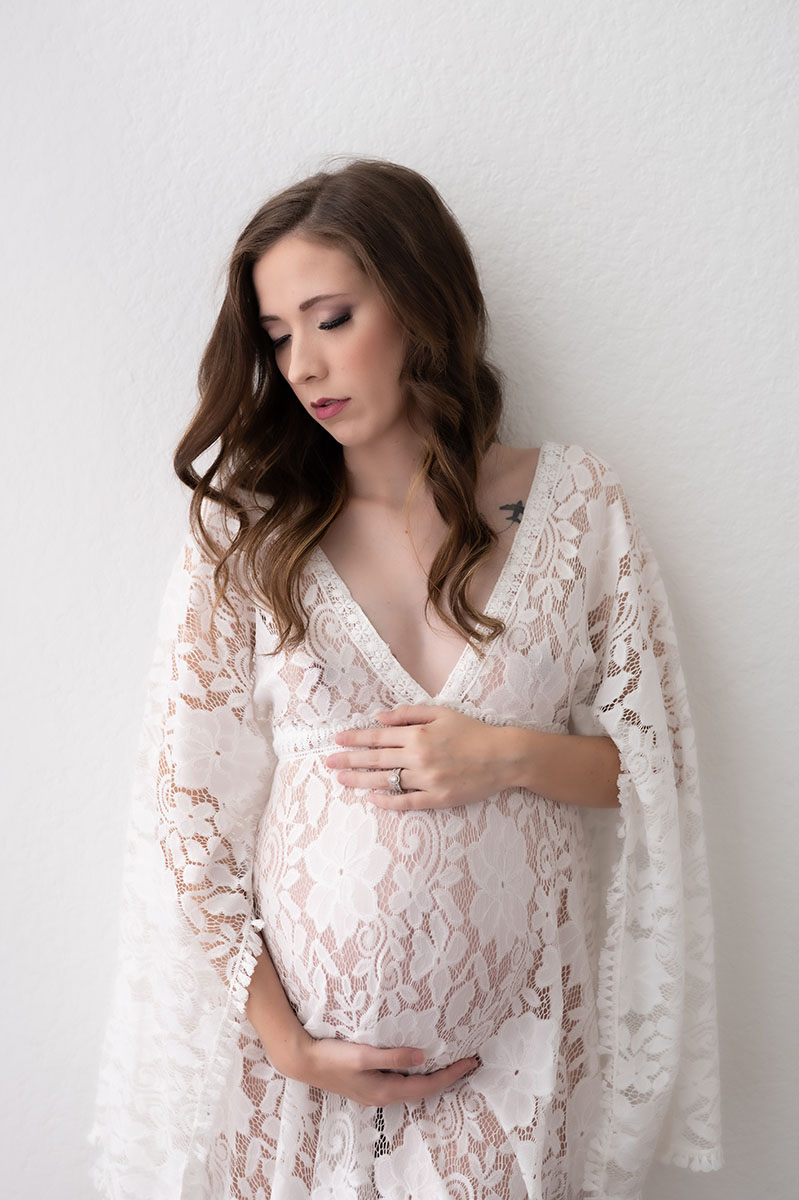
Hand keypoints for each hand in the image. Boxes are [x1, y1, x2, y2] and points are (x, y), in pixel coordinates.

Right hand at [288, 1029, 478, 1106]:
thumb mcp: (363, 1055)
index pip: (428, 1085)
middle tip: (468, 1062)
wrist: (304, 1061)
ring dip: (433, 1076)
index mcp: (386, 1090)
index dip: (451, 1074)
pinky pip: (401, 1083)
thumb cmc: (332, 1057)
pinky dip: (416, 1074)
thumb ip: (393, 1056)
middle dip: (448, 1077)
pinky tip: (419, 1064)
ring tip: (450, 1063)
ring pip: (413, 1087)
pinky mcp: (369, 1085)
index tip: (470, 1062)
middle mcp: (383, 1095)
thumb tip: (423, 1056)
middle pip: (424, 1089)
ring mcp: (376, 1092)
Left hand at [325, 703, 513, 810]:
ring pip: (386, 782)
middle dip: (349, 761)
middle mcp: (419, 757)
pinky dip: (387, 802)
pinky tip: (372, 800)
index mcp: (419, 734)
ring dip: (361, 781)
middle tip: (328, 764)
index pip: (378, 736)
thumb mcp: (441, 713)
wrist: (503, 757)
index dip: (355, 738)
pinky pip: (405, 802)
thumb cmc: (473, 732)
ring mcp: (427, 780)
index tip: (337, 740)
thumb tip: (379, 717)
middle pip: (376, 759)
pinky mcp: (437, 799)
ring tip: (342, 781)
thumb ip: (409, 713)